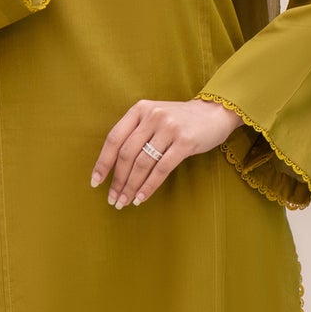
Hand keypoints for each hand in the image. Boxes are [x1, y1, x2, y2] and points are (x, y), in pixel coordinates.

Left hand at [90, 98, 241, 208]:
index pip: (114, 138)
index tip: (96, 182)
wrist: (214, 113)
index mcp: (140, 109)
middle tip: (113, 198)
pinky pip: (161, 169)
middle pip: (127, 154)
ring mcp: (169, 128)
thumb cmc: (180, 120)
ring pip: (142, 163)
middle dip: (117, 180)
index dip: (103, 162)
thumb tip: (114, 167)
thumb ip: (136, 133)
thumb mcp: (154, 117)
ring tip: (125, 202)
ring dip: (131, 186)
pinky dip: (148, 186)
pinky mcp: (185, 142)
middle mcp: (152, 116)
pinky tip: (141, 198)